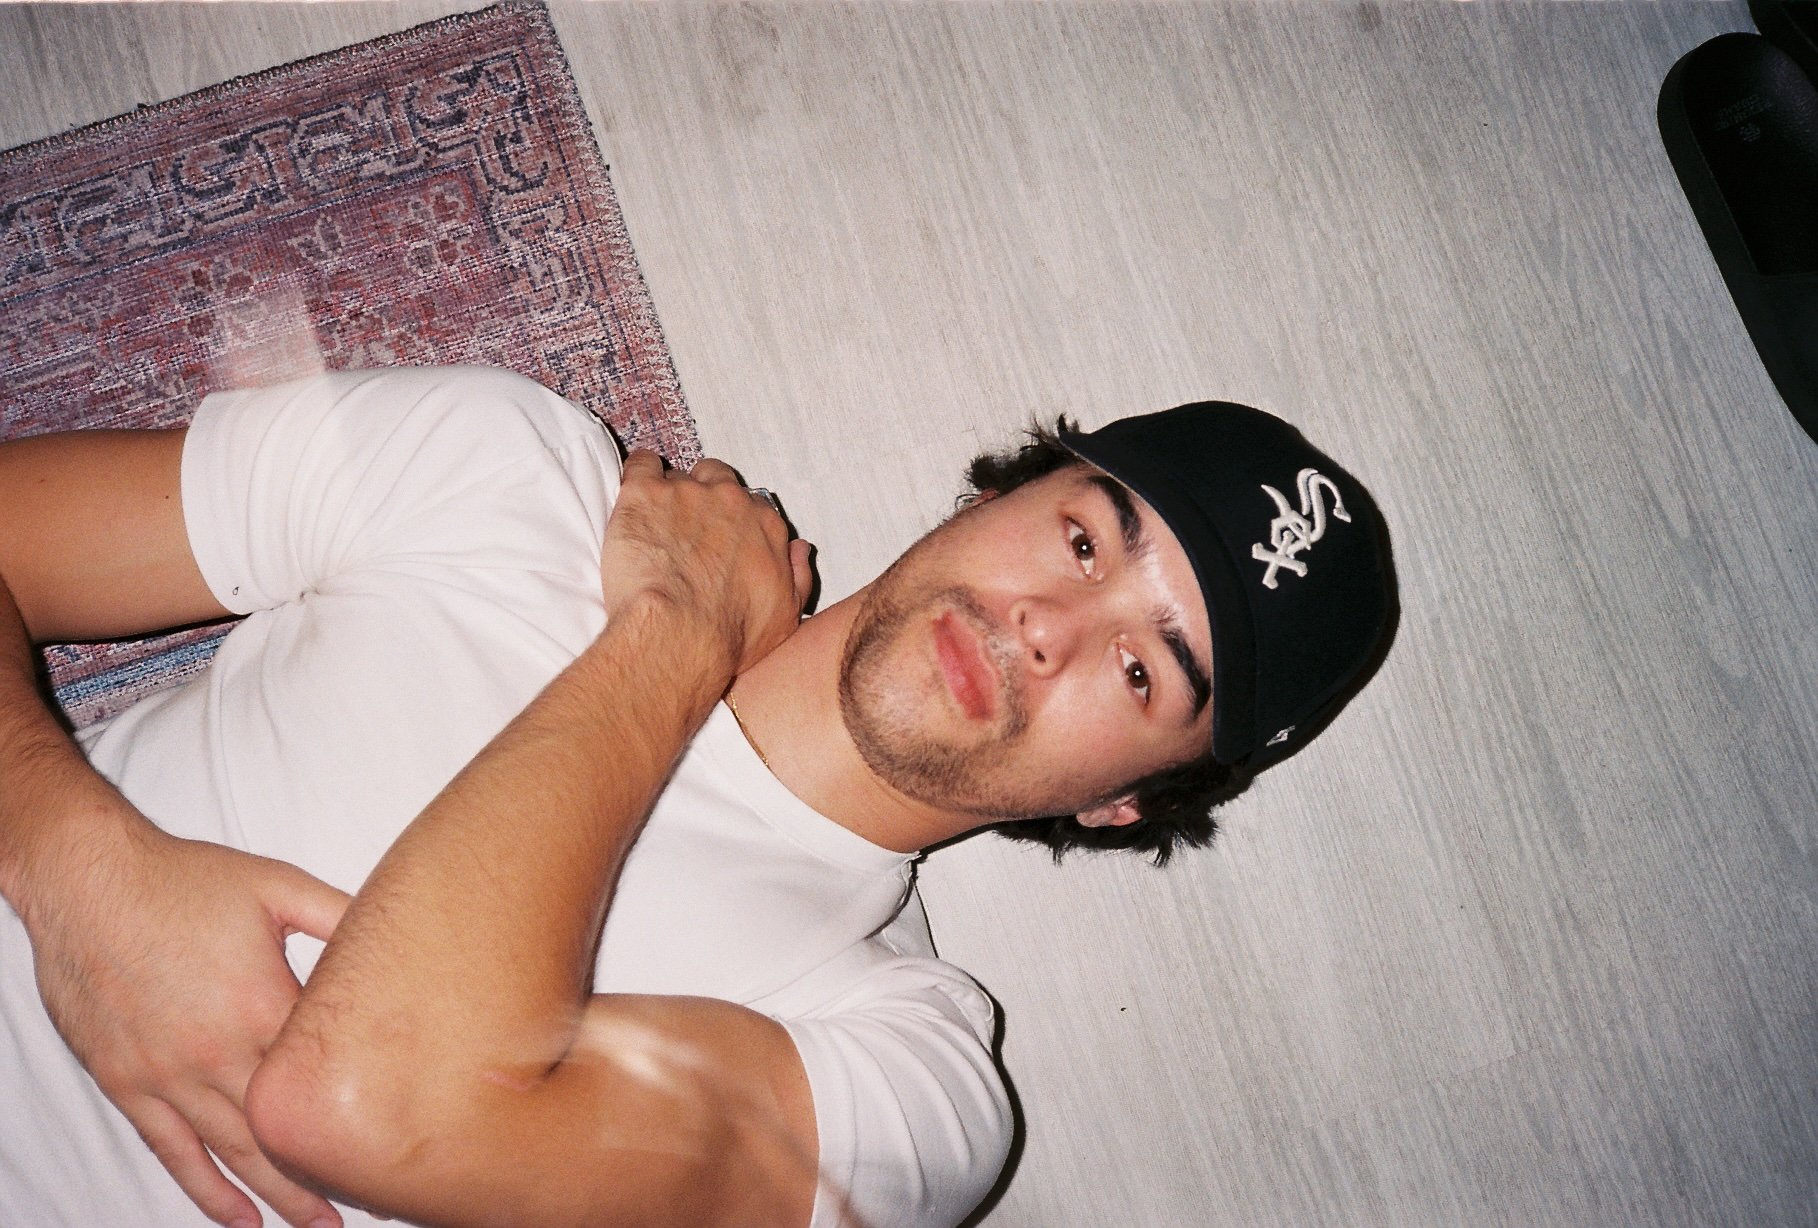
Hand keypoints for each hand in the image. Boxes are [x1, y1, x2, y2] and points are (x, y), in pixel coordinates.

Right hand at [23, 815, 349, 1227]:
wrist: (91, 881)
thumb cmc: (184, 880)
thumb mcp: (278, 887)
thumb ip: (339, 915)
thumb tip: (390, 930)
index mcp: (265, 1005)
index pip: (322, 1078)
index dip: (357, 1112)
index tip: (390, 1144)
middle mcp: (218, 1052)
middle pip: (283, 1131)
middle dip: (321, 1175)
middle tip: (357, 1209)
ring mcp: (169, 1075)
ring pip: (232, 1152)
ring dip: (274, 1194)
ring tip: (312, 1224)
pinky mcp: (128, 1084)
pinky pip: (172, 1150)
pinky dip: (205, 1188)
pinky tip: (236, 1215)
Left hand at [600, 452, 813, 675]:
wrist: (679, 635)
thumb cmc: (729, 635)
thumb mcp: (786, 617)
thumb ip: (798, 577)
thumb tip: (799, 549)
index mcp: (764, 527)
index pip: (752, 507)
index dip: (733, 521)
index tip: (720, 536)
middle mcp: (730, 501)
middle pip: (717, 479)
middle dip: (703, 495)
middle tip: (686, 524)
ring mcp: (687, 493)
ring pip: (677, 476)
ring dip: (668, 493)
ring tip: (653, 520)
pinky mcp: (646, 494)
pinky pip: (641, 464)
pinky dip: (638, 472)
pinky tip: (633, 489)